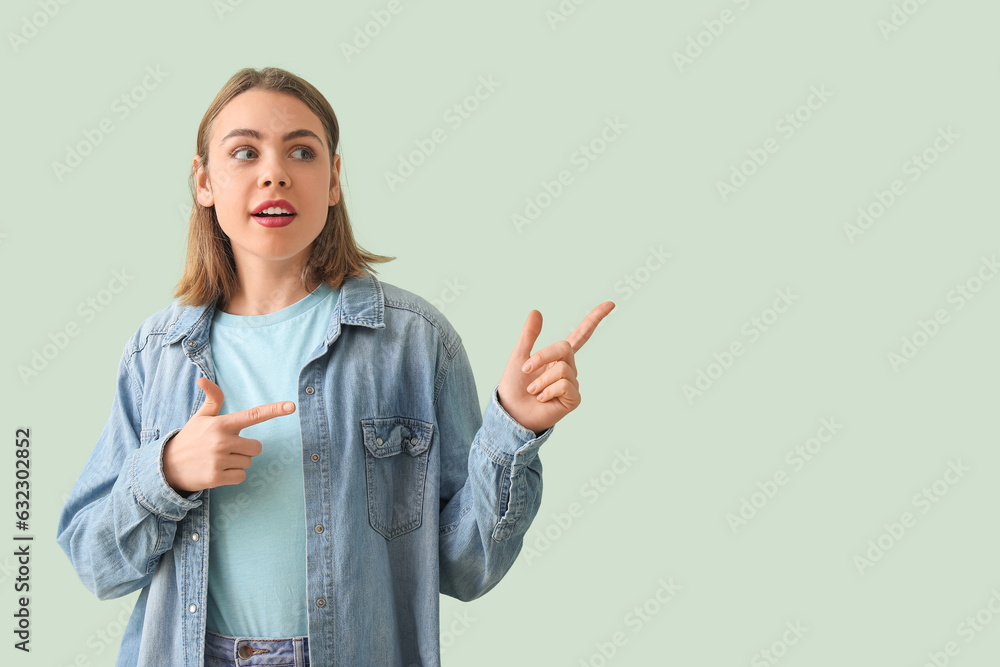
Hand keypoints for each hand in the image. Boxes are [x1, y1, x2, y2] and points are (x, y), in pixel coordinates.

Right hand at [161, 377, 295, 494]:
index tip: (291, 406)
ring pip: (248, 462)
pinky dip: (233, 476)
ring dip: (238, 463)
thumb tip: (202, 379)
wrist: (167, 466)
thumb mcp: (201, 417)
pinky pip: (241, 476)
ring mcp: (219, 459)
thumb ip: (212, 399)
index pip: (253, 415)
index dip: (274, 410)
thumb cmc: (191, 438)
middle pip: (256, 447)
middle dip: (246, 449)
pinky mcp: (216, 477)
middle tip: (226, 449)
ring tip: (218, 459)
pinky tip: (217, 471)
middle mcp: (222, 440)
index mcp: (221, 423)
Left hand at [497, 301, 614, 434]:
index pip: (581, 335)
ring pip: (562, 369)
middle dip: (542, 356)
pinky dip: (548, 391)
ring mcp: (573, 383)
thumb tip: (536, 311)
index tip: (611, 303)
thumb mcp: (520, 356)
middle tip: (525, 368)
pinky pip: (564, 385)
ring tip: (533, 391)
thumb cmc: (515, 386)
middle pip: (564, 348)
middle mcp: (569, 368)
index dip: (594, 319)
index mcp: (558, 357)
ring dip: (541, 380)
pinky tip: (542, 399)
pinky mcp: (574, 399)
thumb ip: (529, 336)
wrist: (511, 412)